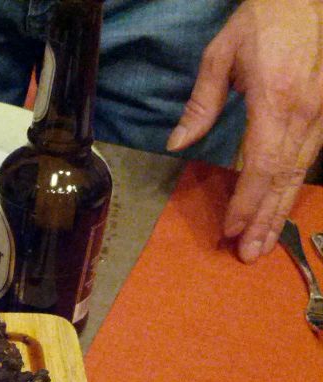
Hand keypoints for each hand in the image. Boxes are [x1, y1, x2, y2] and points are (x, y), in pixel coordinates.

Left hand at [166, 0, 322, 262]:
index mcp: (276, 99)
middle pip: (284, 178)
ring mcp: (322, 114)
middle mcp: (306, 112)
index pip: (261, 165)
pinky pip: (310, 159)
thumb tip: (177, 143)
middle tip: (247, 254)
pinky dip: (292, 188)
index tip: (230, 228)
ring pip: (300, 174)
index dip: (246, 201)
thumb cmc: (264, 20)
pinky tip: (279, 210)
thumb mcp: (220, 55)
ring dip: (280, 211)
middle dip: (264, 219)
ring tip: (261, 244)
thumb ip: (201, 104)